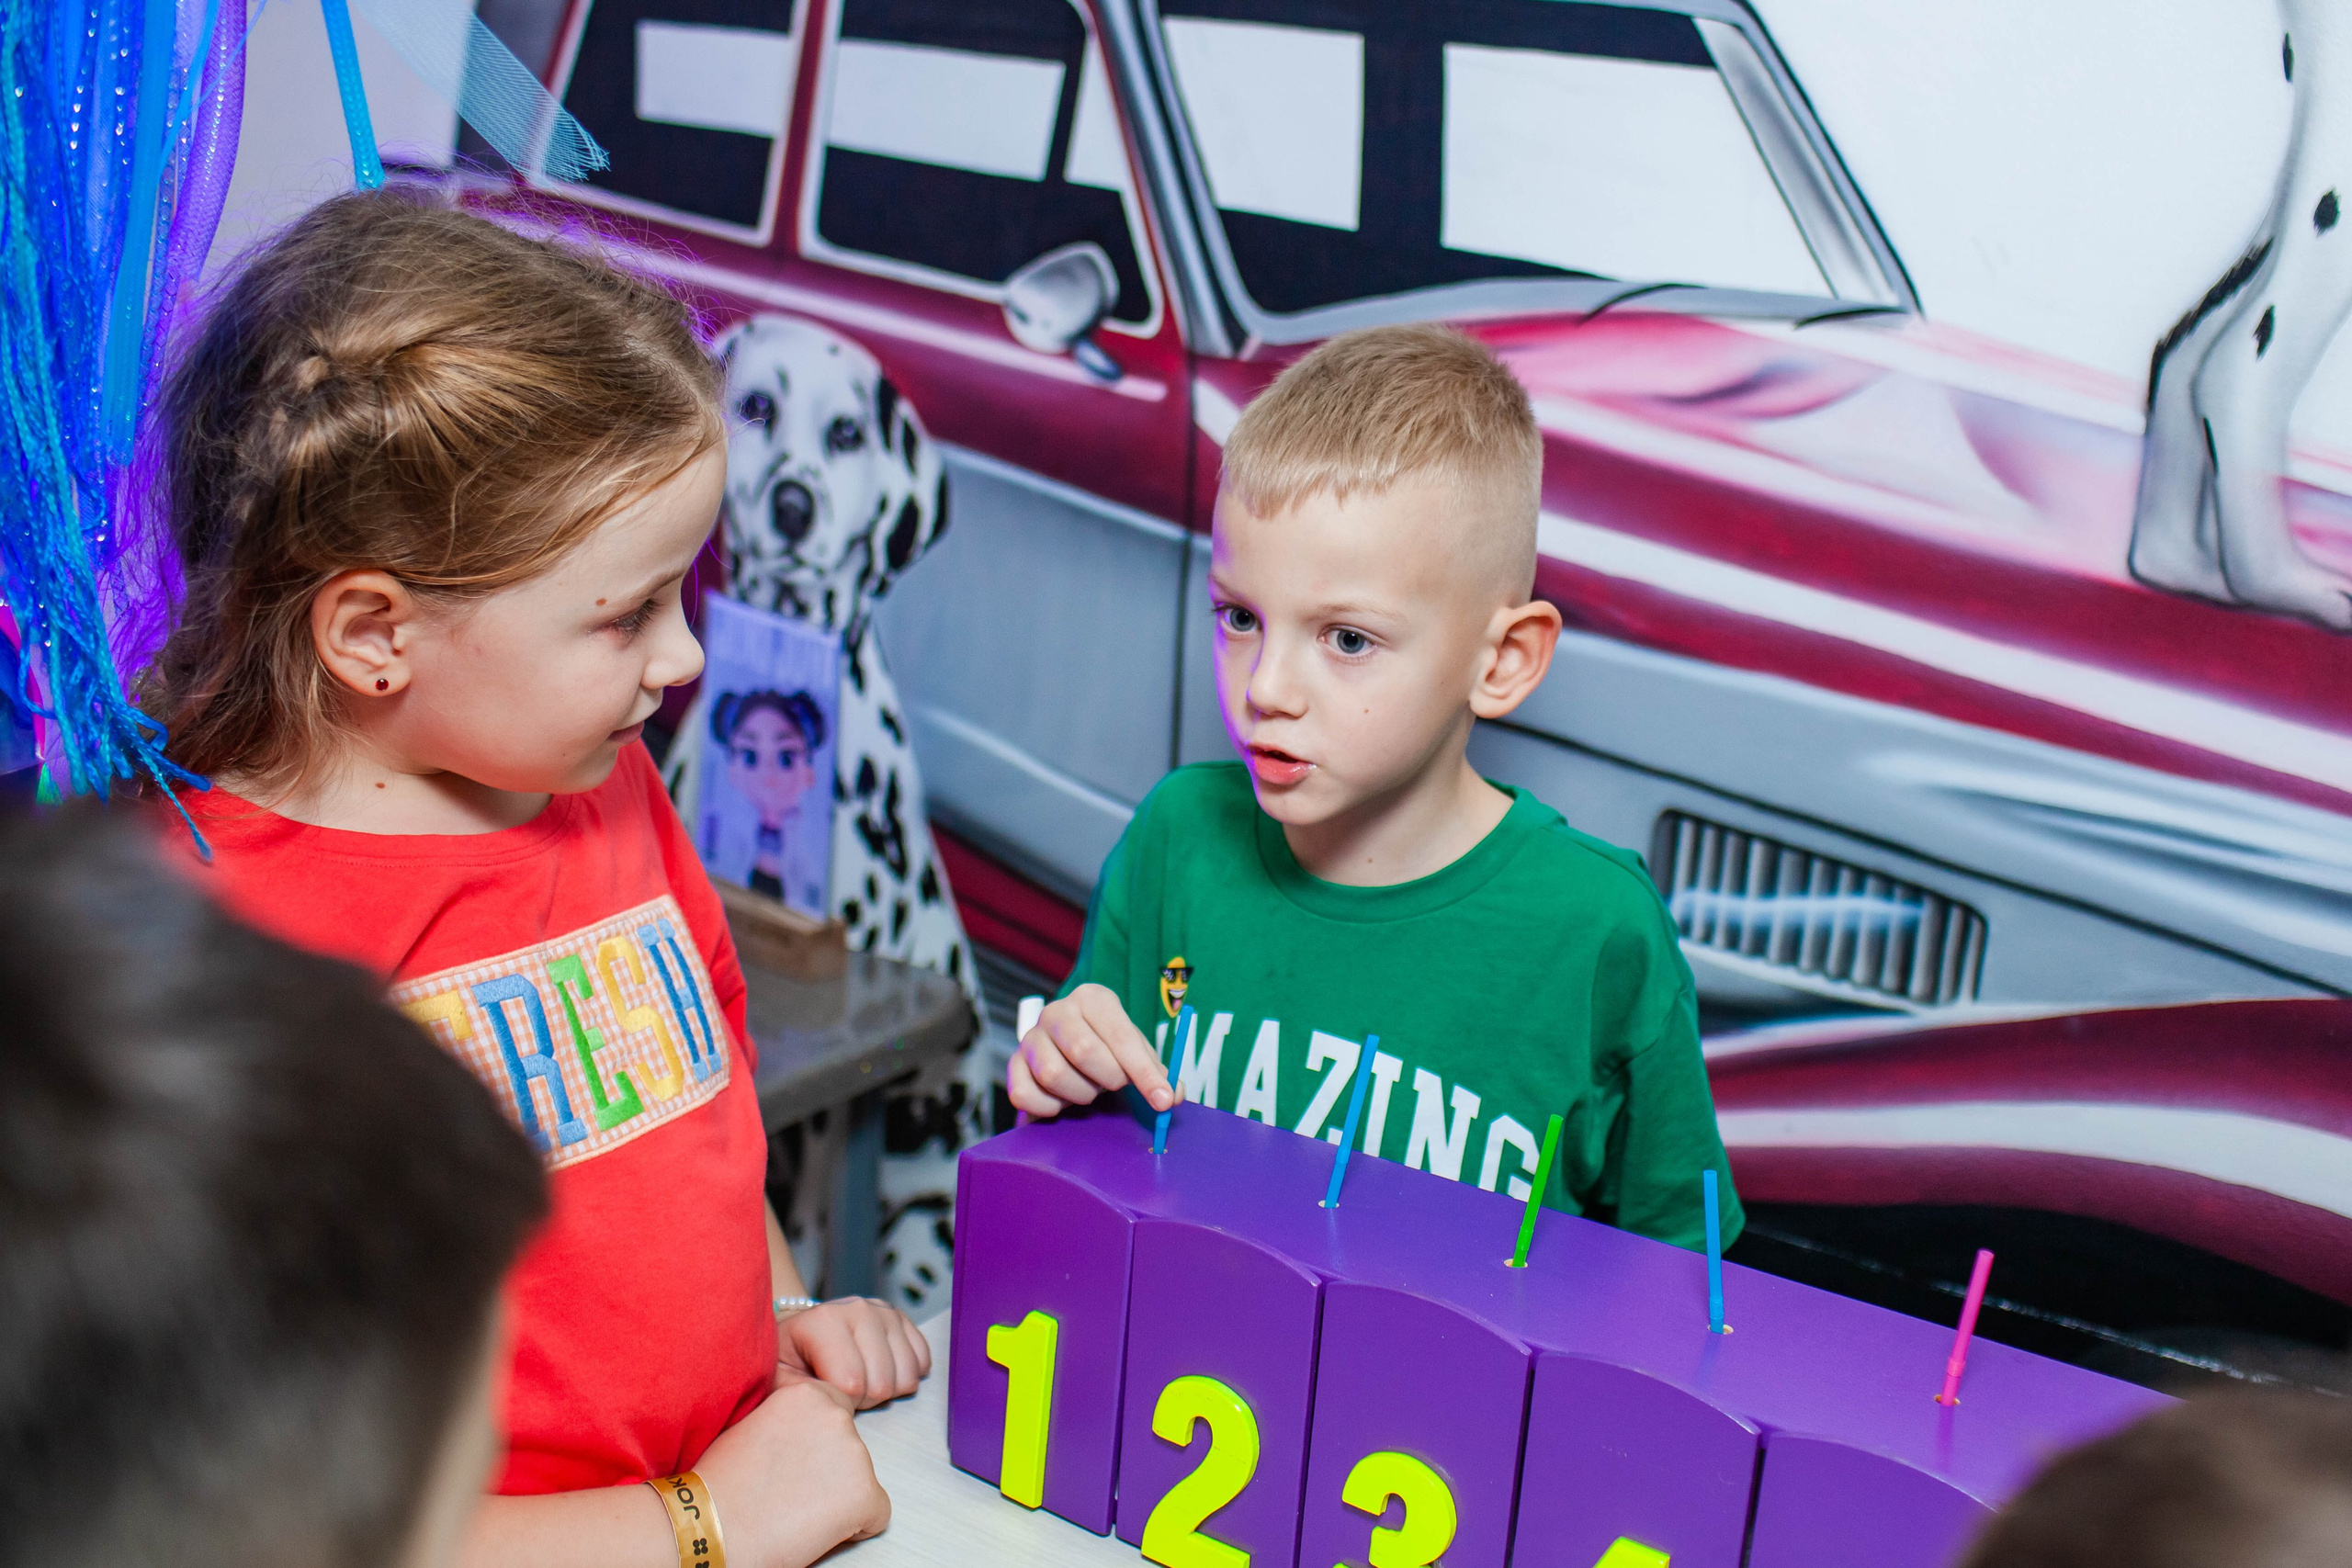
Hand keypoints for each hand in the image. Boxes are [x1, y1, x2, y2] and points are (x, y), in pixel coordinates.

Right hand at [697, 1369, 888, 1567]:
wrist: (710, 1529)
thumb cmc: (719, 1488)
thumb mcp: (751, 1425)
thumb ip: (787, 1418)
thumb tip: (803, 1431)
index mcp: (806, 1394)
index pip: (836, 1413)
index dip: (816, 1446)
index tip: (794, 1464)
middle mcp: (836, 1416)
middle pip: (850, 1446)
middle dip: (830, 1471)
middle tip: (790, 1492)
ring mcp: (854, 1453)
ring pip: (863, 1480)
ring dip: (839, 1497)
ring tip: (794, 1510)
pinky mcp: (865, 1493)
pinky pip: (877, 1515)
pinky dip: (856, 1528)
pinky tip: (815, 1529)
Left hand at [776, 1297, 930, 1407]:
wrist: (802, 1331)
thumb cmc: (790, 1359)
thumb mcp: (779, 1377)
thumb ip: (799, 1393)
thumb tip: (831, 1403)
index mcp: (823, 1321)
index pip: (851, 1385)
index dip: (839, 1401)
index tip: (825, 1392)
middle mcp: (858, 1309)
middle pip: (882, 1384)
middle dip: (863, 1399)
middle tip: (843, 1389)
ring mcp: (884, 1311)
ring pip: (907, 1376)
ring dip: (885, 1390)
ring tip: (861, 1380)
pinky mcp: (903, 1318)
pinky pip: (922, 1361)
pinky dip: (905, 1375)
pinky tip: (881, 1371)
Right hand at [1006, 983, 1177, 1117]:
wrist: (1068, 1050)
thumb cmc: (1108, 1049)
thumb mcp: (1135, 1052)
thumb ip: (1156, 1072)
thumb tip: (1173, 1095)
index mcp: (1092, 999)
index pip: (1120, 1035)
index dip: (1143, 1071)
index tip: (1163, 1100)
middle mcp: (1057, 1011)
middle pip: (1083, 1051)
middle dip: (1107, 1079)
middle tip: (1114, 1086)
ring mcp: (1030, 1037)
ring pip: (1054, 1074)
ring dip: (1080, 1093)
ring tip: (1089, 1089)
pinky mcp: (1013, 1064)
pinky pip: (1024, 1094)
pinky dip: (1048, 1107)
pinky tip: (1063, 1103)